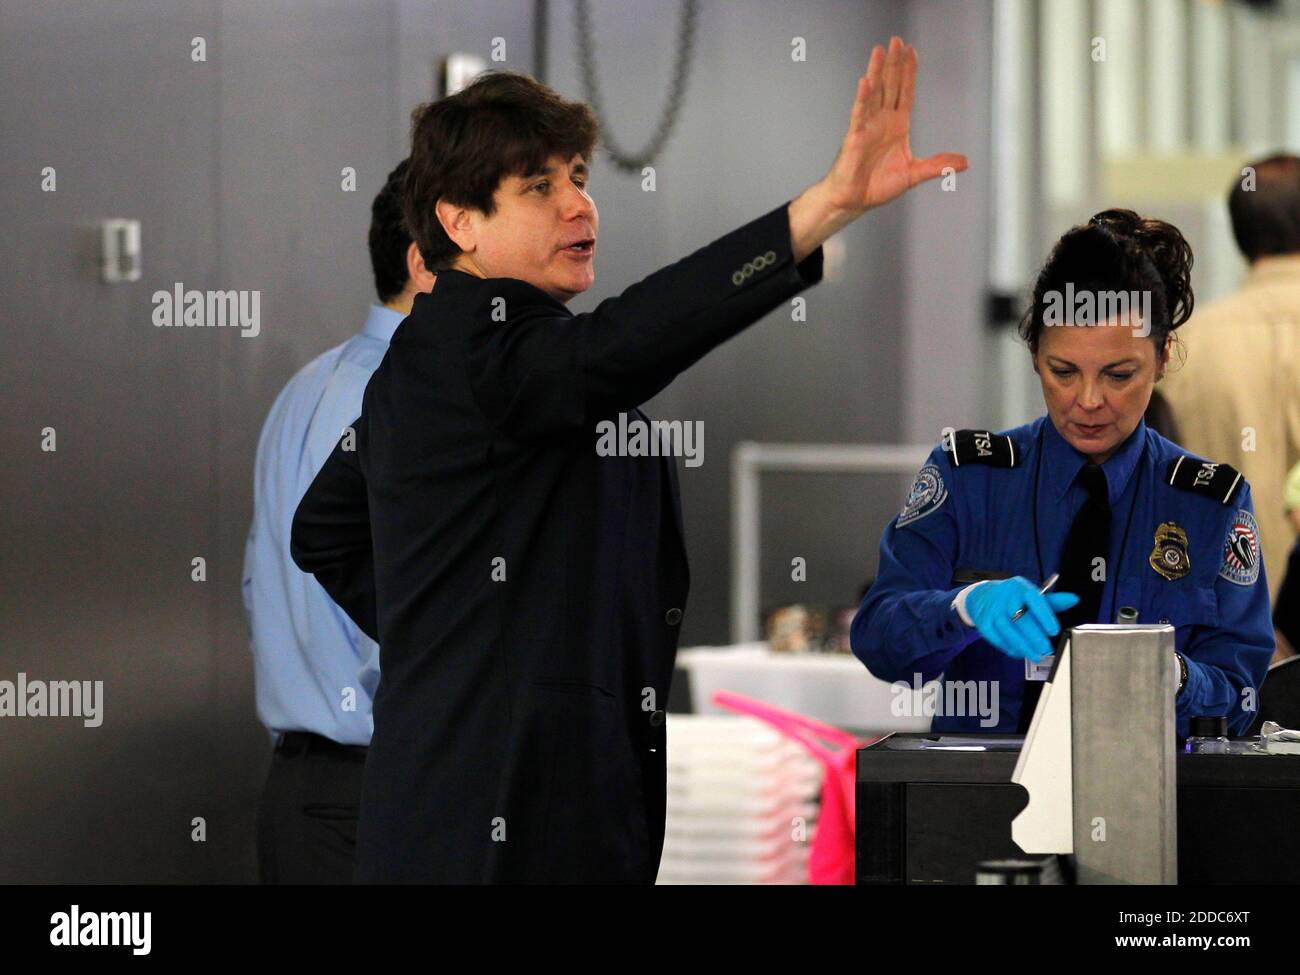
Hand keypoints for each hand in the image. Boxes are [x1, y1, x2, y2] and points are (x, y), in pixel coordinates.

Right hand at [788, 36, 969, 261]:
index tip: (912, 52)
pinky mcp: (855, 137)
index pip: (905, 92)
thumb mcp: (914, 174)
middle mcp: (882, 121)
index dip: (909, 73)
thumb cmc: (877, 186)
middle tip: (897, 40)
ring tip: (881, 50)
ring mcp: (867, 126)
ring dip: (877, 71)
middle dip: (894, 63)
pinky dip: (863, 98)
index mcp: (897, 126)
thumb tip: (965, 162)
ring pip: (874, 93)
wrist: (854, 201)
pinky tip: (866, 81)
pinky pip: (859, 114)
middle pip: (890, 85)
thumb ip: (938, 166)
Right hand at [965, 577, 1080, 661]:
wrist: (984, 596)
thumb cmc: (1014, 598)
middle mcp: (1005, 597)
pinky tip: (1019, 652)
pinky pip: (996, 638)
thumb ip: (1053, 601)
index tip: (1054, 631)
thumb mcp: (1032, 595)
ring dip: (1023, 646)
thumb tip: (1074, 599)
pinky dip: (1009, 647)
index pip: (1033, 599)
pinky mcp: (984, 622)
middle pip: (1020, 618)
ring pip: (1007, 630)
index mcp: (1021, 588)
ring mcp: (993, 610)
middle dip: (1034, 636)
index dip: (1044, 615)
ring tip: (1035, 655)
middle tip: (1046, 649)